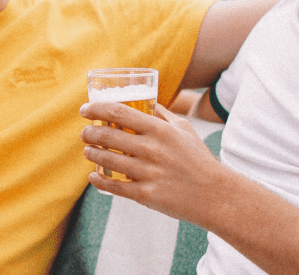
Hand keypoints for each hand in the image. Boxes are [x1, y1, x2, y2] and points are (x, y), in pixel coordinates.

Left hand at [80, 102, 224, 226]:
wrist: (213, 194)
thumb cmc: (198, 159)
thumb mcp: (184, 129)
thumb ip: (163, 115)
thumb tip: (146, 102)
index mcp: (159, 129)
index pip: (118, 112)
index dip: (96, 109)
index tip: (85, 109)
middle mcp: (151, 149)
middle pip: (107, 136)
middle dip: (89, 132)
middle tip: (85, 132)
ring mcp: (147, 172)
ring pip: (106, 159)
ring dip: (91, 153)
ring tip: (88, 150)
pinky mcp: (145, 194)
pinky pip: (113, 186)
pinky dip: (98, 180)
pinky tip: (93, 176)